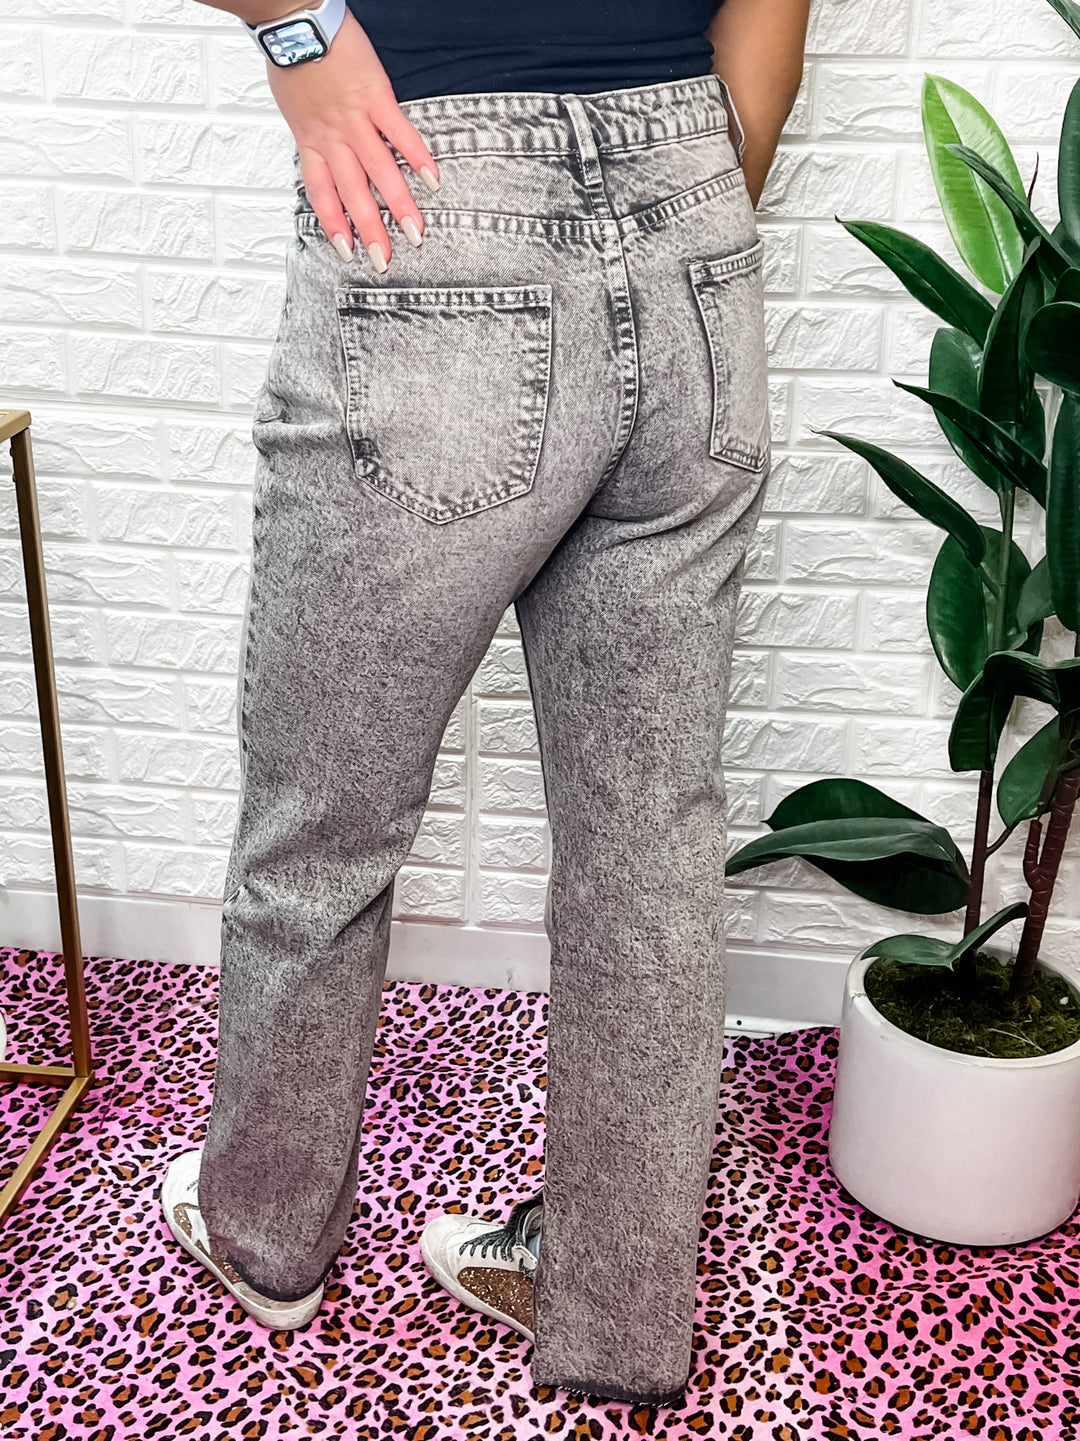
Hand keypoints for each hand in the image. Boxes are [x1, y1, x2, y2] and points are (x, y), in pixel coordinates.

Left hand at [264, 9, 439, 271]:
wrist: (294, 23)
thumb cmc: (291, 57)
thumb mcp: (293, 106)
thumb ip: (311, 131)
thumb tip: (322, 148)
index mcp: (310, 141)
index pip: (321, 194)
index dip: (333, 225)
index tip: (347, 252)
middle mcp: (332, 138)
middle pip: (352, 194)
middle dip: (370, 231)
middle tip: (384, 261)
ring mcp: (354, 120)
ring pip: (378, 172)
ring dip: (398, 206)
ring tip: (415, 232)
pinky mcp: (375, 96)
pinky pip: (399, 133)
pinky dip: (416, 157)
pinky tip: (432, 179)